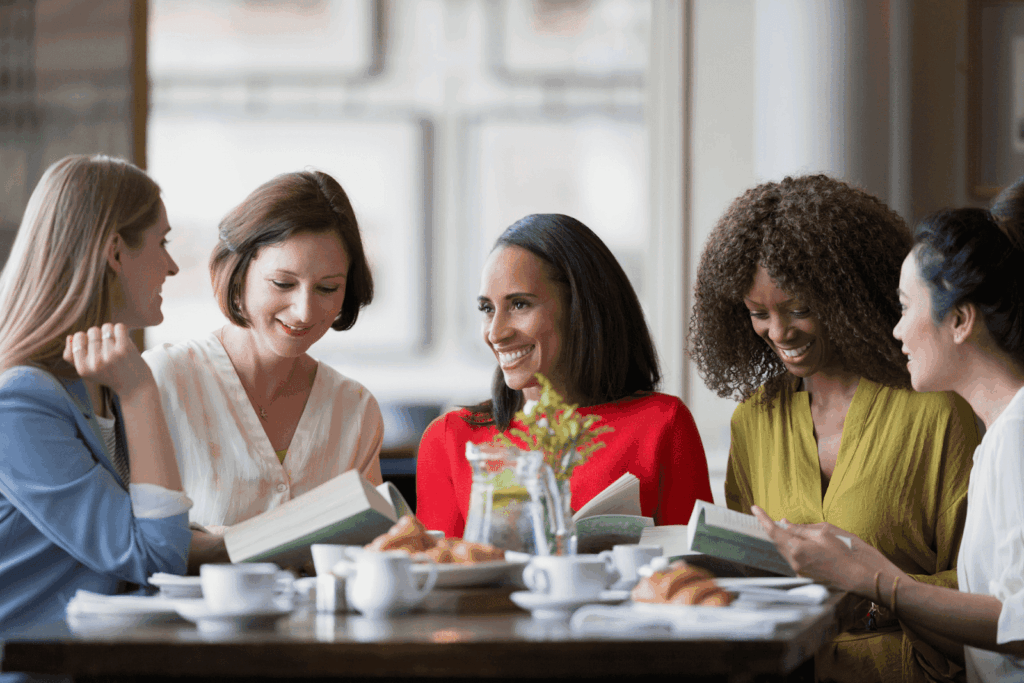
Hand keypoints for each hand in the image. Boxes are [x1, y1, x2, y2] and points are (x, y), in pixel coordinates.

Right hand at [63, 323, 153, 397]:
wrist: (134, 386)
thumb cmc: (109, 375)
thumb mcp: (87, 371)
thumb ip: (72, 356)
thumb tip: (70, 337)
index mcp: (83, 368)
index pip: (77, 337)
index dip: (85, 337)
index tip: (93, 345)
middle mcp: (95, 362)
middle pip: (92, 330)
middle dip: (99, 334)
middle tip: (106, 345)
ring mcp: (111, 355)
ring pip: (106, 327)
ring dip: (111, 331)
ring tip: (115, 342)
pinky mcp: (125, 349)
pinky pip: (119, 327)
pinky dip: (121, 330)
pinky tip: (123, 339)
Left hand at [751, 505, 898, 596]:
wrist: (866, 577)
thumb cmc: (850, 551)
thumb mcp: (826, 531)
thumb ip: (802, 528)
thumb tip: (785, 524)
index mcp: (797, 549)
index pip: (773, 531)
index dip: (762, 518)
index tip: (754, 507)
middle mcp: (795, 564)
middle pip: (778, 542)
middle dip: (774, 528)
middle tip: (769, 515)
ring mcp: (801, 573)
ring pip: (786, 551)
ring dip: (785, 539)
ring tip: (789, 526)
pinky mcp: (808, 578)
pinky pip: (796, 559)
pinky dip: (795, 548)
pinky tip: (803, 542)